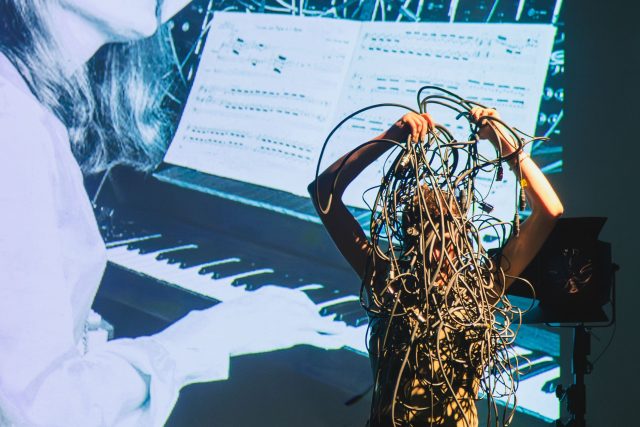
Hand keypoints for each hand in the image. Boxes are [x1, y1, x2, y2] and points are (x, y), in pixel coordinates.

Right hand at [155, 286, 348, 360]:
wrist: (215, 330)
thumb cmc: (215, 323)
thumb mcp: (230, 311)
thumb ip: (237, 312)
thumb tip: (220, 317)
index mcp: (266, 293)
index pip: (292, 296)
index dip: (304, 304)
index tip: (310, 309)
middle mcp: (280, 302)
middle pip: (306, 308)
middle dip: (317, 317)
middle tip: (325, 324)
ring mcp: (285, 317)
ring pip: (314, 322)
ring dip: (329, 328)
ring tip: (340, 332)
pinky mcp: (288, 335)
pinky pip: (314, 337)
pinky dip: (328, 340)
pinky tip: (337, 342)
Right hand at [390, 112, 434, 142]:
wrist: (391, 138)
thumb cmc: (402, 137)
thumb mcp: (415, 133)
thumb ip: (422, 130)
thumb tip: (432, 130)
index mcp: (416, 117)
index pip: (427, 116)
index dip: (431, 122)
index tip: (432, 130)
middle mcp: (413, 114)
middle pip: (424, 121)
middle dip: (425, 131)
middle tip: (422, 139)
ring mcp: (409, 115)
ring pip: (420, 123)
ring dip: (419, 134)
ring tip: (414, 140)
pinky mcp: (405, 118)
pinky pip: (414, 125)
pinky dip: (414, 133)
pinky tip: (412, 137)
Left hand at [470, 107, 516, 154]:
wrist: (494, 135)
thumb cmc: (486, 135)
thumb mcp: (477, 130)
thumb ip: (473, 123)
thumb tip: (468, 118)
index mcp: (479, 118)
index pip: (474, 111)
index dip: (471, 112)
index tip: (469, 116)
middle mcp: (483, 114)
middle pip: (476, 108)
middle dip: (473, 111)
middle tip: (473, 117)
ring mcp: (488, 113)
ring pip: (480, 109)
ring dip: (477, 115)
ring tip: (479, 121)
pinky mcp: (493, 111)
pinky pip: (485, 110)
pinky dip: (483, 116)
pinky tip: (484, 122)